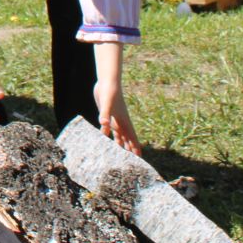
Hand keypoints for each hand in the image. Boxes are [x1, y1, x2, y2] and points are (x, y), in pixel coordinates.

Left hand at [91, 40, 139, 154]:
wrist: (106, 82)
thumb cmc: (109, 93)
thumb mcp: (107, 104)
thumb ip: (105, 114)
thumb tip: (103, 125)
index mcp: (124, 120)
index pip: (132, 137)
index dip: (136, 147)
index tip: (140, 158)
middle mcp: (120, 121)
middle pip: (126, 137)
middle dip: (129, 148)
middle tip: (131, 160)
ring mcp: (114, 117)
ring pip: (118, 133)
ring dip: (119, 142)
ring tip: (119, 152)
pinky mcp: (106, 114)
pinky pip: (107, 127)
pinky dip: (106, 133)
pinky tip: (104, 138)